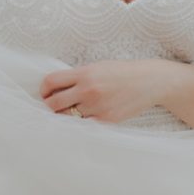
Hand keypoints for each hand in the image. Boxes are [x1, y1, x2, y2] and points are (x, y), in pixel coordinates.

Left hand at [39, 60, 170, 122]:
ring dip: (64, 117)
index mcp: (84, 73)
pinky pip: (83, 127)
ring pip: (66, 119)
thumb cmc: (122, 72)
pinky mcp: (106, 121)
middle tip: (54, 107)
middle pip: (53, 104)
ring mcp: (97, 108)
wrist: (150, 81)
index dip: (43, 90)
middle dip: (50, 106)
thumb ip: (78, 77)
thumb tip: (56, 89)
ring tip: (69, 113)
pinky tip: (83, 120)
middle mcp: (88, 91)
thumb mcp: (98, 67)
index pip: (50, 82)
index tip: (45, 93)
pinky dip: (79, 125)